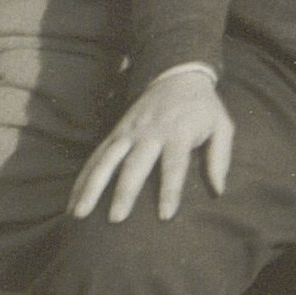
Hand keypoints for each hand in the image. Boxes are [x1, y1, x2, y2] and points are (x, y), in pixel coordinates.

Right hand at [72, 63, 233, 221]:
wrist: (177, 75)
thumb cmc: (203, 108)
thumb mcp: (222, 125)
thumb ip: (220, 158)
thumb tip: (218, 191)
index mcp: (178, 132)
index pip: (174, 165)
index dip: (170, 190)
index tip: (165, 216)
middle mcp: (150, 132)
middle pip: (135, 164)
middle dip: (125, 191)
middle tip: (116, 219)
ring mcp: (129, 132)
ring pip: (107, 160)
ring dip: (92, 186)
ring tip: (80, 213)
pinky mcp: (115, 133)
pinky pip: (96, 157)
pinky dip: (83, 179)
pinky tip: (73, 202)